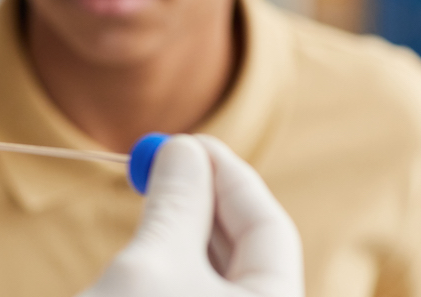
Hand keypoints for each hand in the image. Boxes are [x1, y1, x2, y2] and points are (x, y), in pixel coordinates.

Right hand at [81, 135, 302, 296]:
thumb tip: (183, 147)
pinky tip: (152, 239)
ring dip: (188, 230)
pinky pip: (198, 295)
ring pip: (221, 277)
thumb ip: (178, 201)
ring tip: (153, 192)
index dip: (230, 176)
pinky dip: (178, 264)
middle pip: (249, 253)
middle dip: (207, 200)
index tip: (190, 140)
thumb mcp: (153, 260)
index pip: (269, 228)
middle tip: (166, 159)